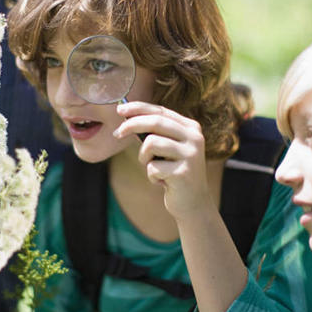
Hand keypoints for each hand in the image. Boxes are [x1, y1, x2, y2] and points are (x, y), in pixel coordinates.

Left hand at [114, 102, 210, 219]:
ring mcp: (190, 155)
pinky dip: (152, 176)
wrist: (193, 202)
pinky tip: (163, 182)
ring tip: (154, 169)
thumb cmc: (174, 172)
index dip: (138, 108)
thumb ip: (154, 132)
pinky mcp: (183, 172)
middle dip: (131, 125)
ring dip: (144, 158)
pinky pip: (153, 168)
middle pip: (155, 122)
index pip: (161, 110)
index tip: (120, 109)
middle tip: (117, 134)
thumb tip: (126, 116)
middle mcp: (194, 138)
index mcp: (191, 128)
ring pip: (151, 144)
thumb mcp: (167, 148)